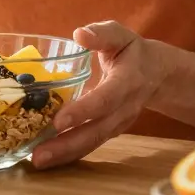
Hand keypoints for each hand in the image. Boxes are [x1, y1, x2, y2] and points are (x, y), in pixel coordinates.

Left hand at [32, 21, 166, 168]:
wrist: (157, 74)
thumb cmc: (132, 51)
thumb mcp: (120, 35)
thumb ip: (102, 33)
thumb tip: (79, 34)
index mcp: (128, 82)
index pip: (105, 100)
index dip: (83, 111)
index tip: (58, 121)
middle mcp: (125, 108)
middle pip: (96, 131)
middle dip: (67, 145)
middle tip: (38, 155)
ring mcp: (119, 124)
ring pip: (92, 143)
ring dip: (65, 154)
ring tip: (37, 161)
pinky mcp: (110, 131)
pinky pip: (90, 144)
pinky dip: (69, 154)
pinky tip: (47, 158)